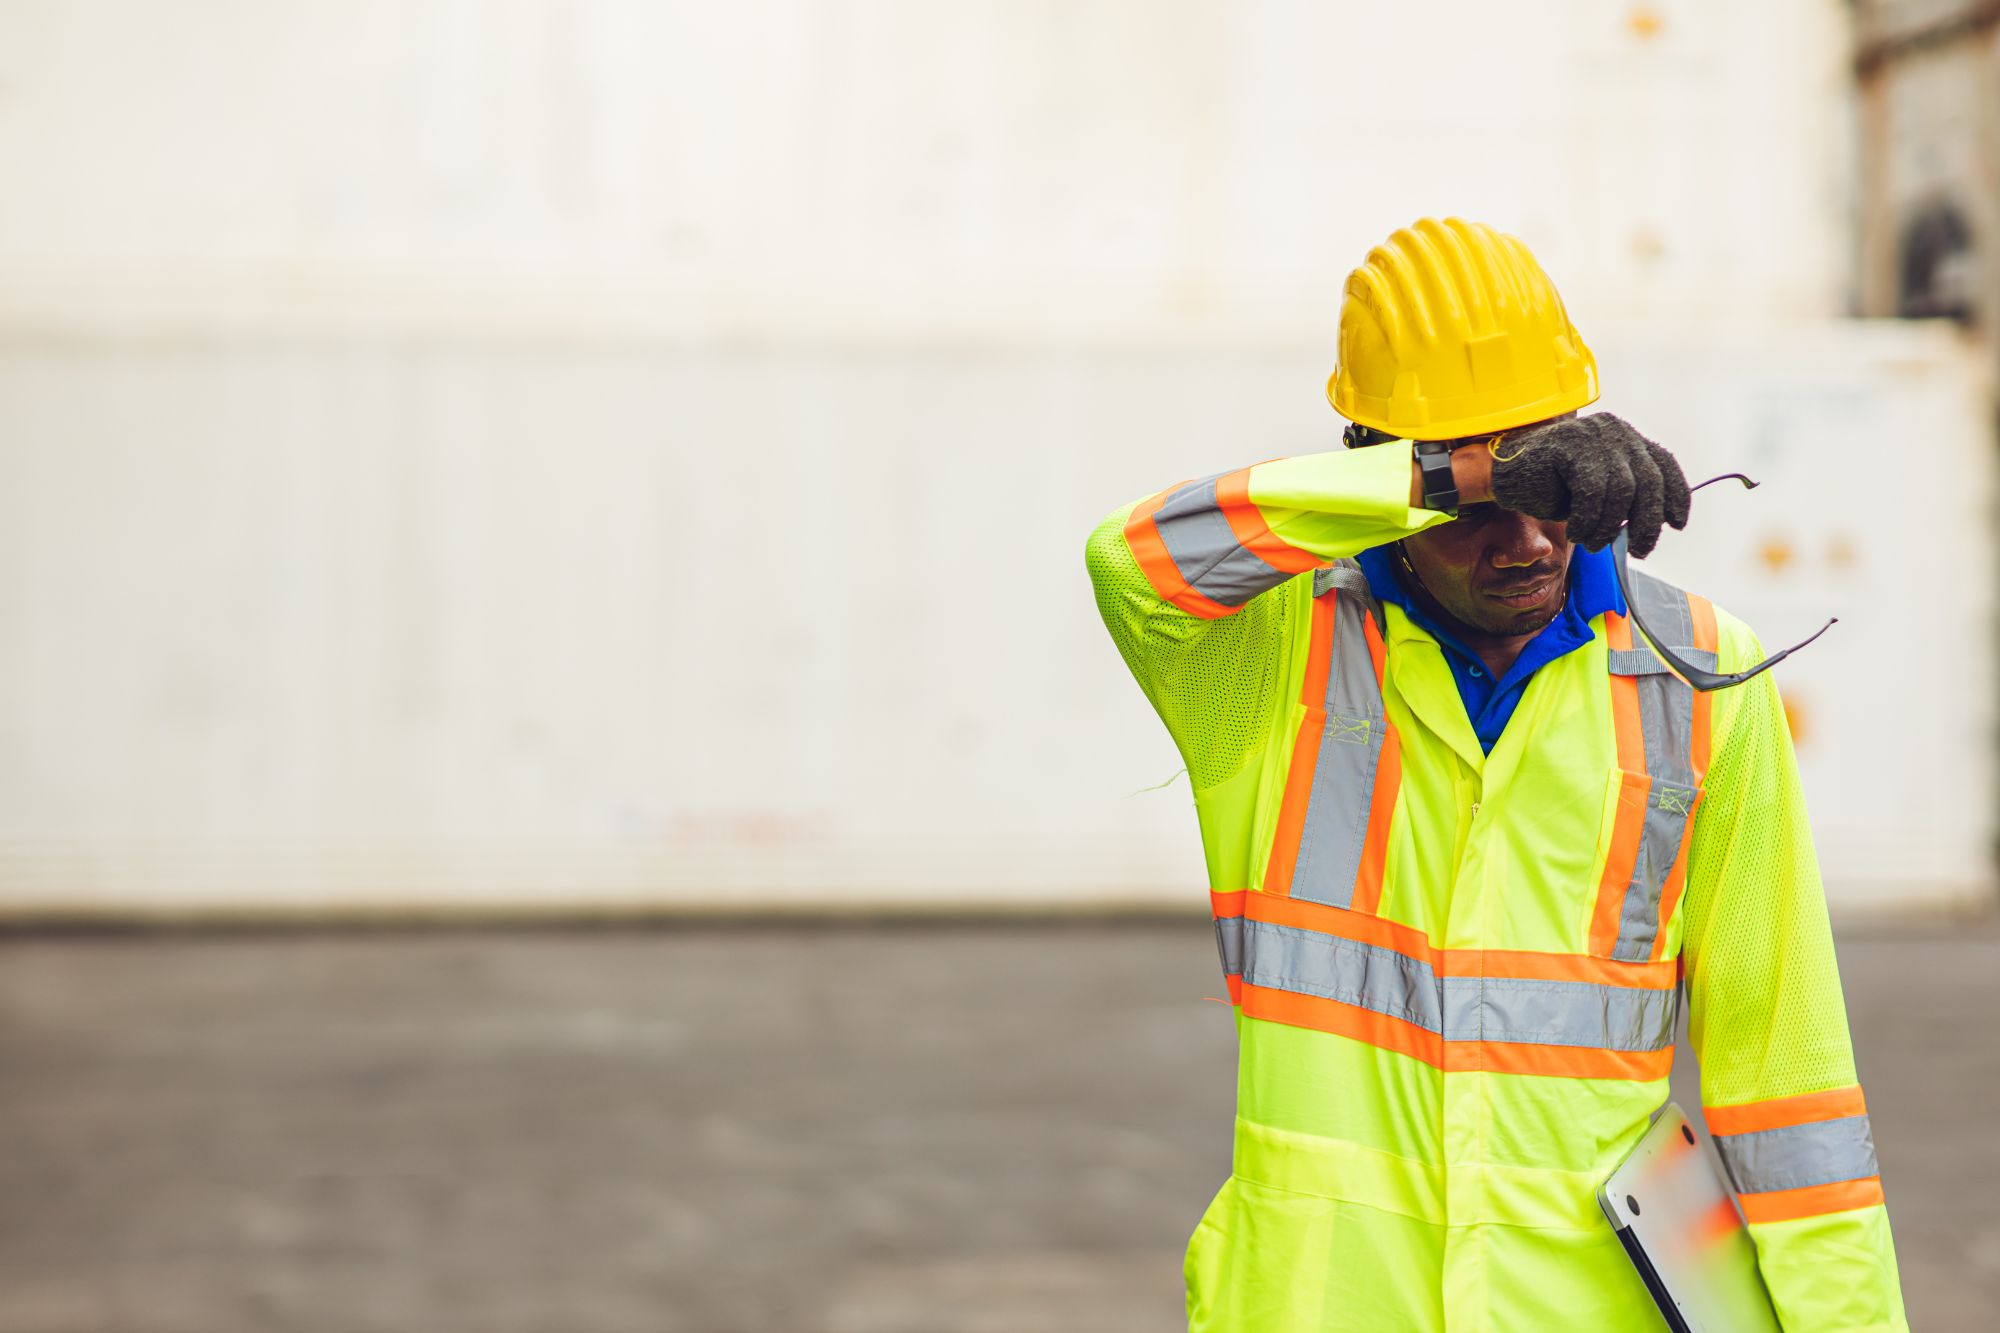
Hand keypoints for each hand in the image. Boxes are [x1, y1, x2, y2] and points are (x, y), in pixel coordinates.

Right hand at [1488, 413, 1691, 555]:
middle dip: (1646, 522)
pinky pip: (1593, 491)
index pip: (1662, 464)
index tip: (1675, 523)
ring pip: (1621, 490)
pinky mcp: (1570, 444)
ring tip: (1593, 543)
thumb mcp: (1598, 495)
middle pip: (1648, 480)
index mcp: (1625, 438)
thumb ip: (1625, 501)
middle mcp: (1614, 431)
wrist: (1504, 477)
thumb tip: (1652, 528)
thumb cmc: (1550, 488)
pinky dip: (1588, 520)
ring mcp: (1592, 434)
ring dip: (1608, 526)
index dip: (1675, 495)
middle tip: (1638, 550)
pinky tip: (1579, 533)